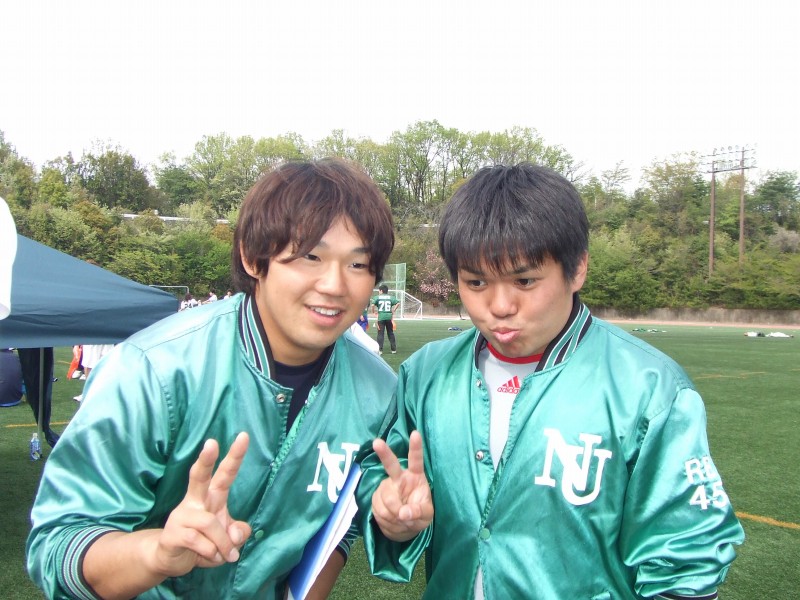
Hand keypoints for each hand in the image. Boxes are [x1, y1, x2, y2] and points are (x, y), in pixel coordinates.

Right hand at [152, 432, 251, 576]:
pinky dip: (210, 552)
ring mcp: (181, 516)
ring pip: (209, 523)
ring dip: (222, 543)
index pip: (225, 473)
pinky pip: (198, 541)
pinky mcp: (172, 533)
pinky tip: (210, 557)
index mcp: (211, 496)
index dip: (235, 456)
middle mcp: (195, 501)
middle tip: (212, 443)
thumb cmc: (203, 542)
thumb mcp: (227, 539)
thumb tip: (236, 534)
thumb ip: (238, 533)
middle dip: (205, 460)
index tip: (244, 436)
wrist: (170, 559)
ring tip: (227, 555)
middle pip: (199, 476)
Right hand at [371, 430, 432, 541]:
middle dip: (384, 453)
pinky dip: (387, 519)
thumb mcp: (426, 515)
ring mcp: (386, 487)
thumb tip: (403, 513)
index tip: (415, 433)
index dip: (416, 447)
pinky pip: (378, 508)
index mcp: (415, 477)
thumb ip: (418, 512)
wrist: (403, 527)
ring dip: (394, 514)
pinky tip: (392, 520)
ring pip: (387, 498)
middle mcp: (399, 478)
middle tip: (376, 442)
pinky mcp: (376, 497)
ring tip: (401, 520)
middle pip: (391, 464)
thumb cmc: (418, 515)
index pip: (416, 460)